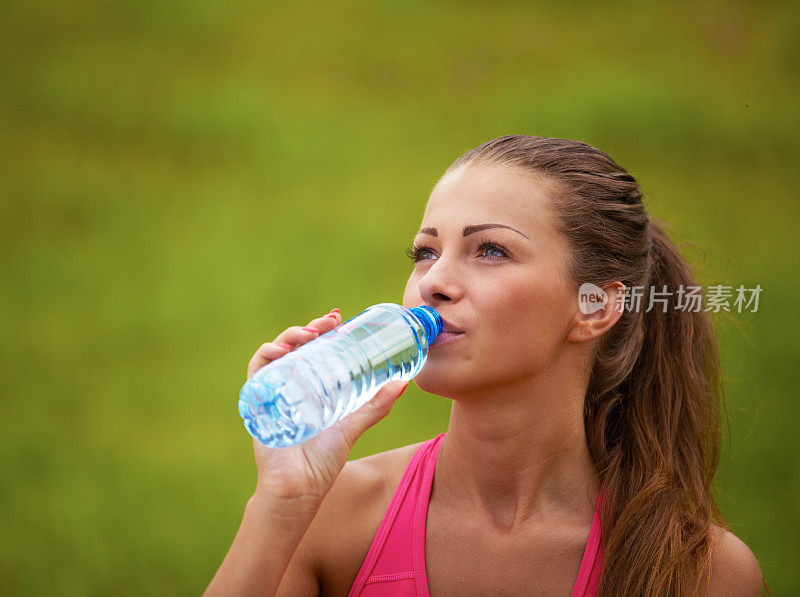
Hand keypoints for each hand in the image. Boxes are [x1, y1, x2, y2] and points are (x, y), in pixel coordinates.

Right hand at [245, 308, 409, 504]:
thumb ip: (376, 405)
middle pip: (295, 346)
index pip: (313, 349)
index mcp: (310, 386)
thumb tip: (403, 383)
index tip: (339, 318)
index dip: (323, 329)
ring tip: (311, 333)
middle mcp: (290, 384)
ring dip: (290, 336)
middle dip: (310, 327)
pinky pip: (255, 370)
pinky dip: (265, 355)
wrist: (300, 489)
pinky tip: (282, 350)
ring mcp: (273, 391)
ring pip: (275, 352)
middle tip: (330, 321)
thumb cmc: (322, 461)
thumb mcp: (353, 425)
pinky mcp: (257, 401)